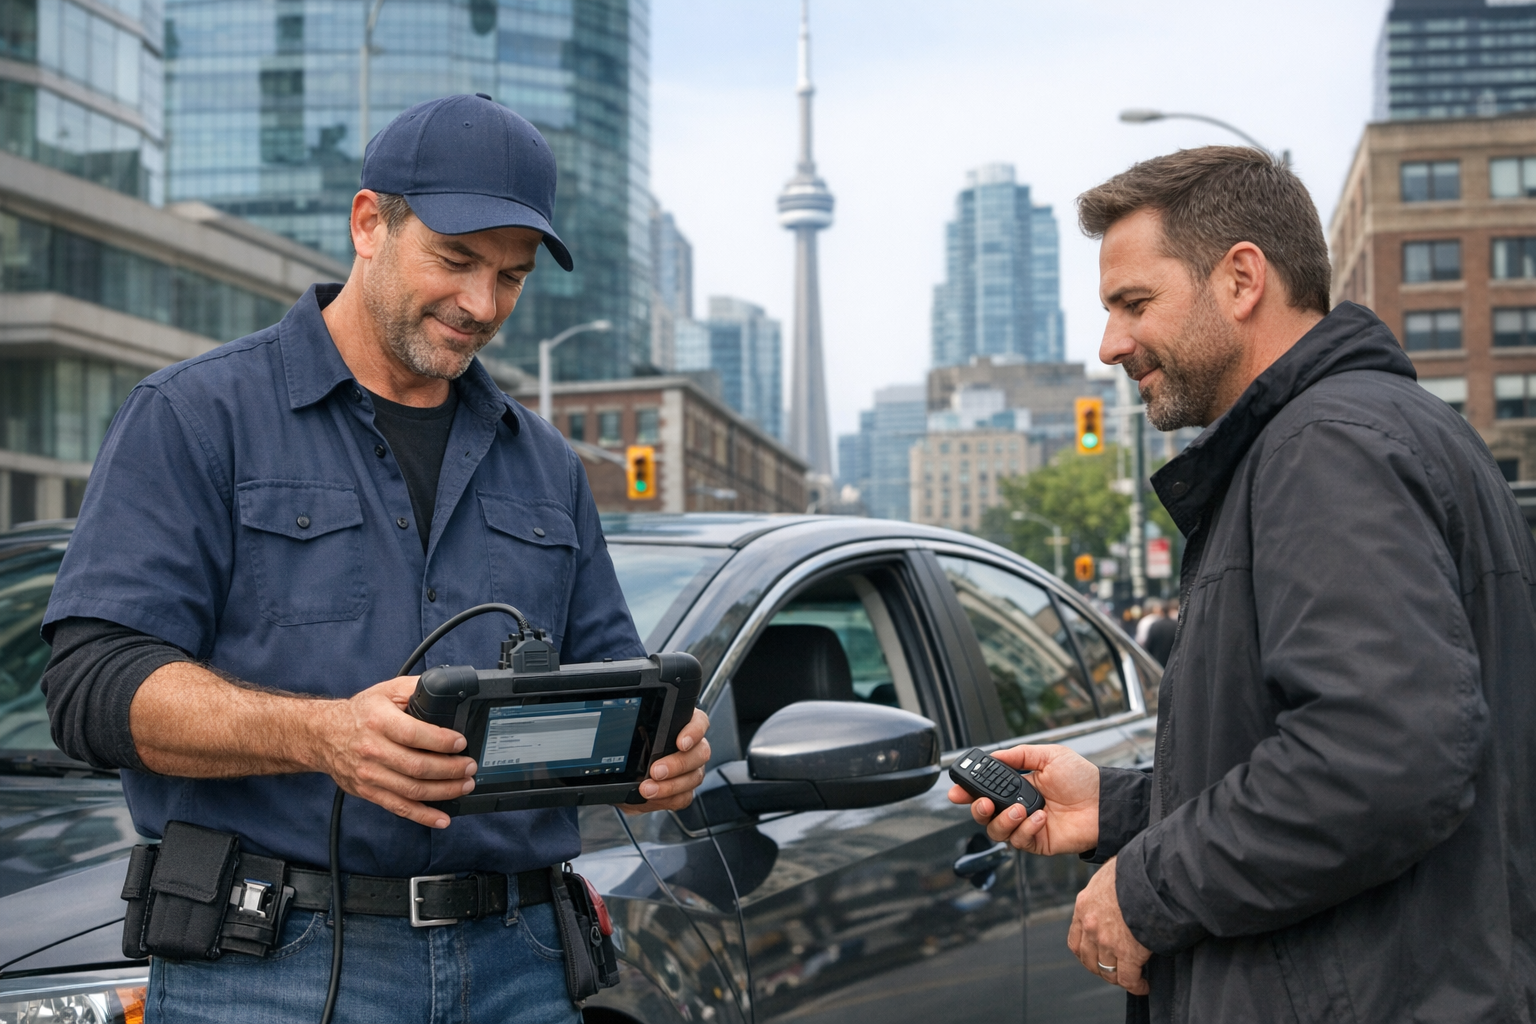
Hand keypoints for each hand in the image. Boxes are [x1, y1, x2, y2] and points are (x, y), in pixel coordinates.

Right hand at [315, 676, 476, 829]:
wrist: (323, 735)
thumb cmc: (360, 713)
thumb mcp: (387, 691)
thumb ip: (415, 688)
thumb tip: (446, 689)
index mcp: (379, 722)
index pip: (414, 735)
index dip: (442, 741)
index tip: (461, 743)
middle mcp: (373, 750)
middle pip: (417, 767)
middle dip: (451, 770)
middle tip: (470, 767)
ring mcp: (370, 774)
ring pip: (412, 790)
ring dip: (444, 792)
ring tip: (465, 786)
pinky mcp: (369, 792)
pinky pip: (399, 807)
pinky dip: (423, 816)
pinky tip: (442, 818)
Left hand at [621, 708, 710, 814]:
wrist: (621, 780)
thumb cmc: (628, 755)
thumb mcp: (627, 741)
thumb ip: (632, 738)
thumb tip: (624, 743)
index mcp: (680, 726)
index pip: (699, 722)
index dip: (694, 731)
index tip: (681, 743)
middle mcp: (691, 747)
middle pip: (700, 752)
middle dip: (678, 764)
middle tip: (656, 770)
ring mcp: (691, 770)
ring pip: (695, 777)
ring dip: (670, 785)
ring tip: (647, 789)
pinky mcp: (686, 791)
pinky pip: (685, 796)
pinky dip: (668, 798)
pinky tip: (653, 797)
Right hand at [946, 743, 1100, 854]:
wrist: (1105, 802)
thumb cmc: (1083, 778)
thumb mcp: (1049, 755)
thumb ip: (1019, 755)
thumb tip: (993, 756)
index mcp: (1019, 786)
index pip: (986, 790)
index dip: (968, 792)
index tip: (957, 791)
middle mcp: (1019, 807)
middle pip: (984, 815)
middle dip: (977, 810)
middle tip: (983, 803)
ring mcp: (1027, 826)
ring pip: (997, 831)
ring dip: (1003, 820)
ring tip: (1020, 809)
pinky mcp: (1038, 842)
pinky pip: (1019, 841)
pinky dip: (1026, 829)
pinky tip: (1041, 818)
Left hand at [1068, 857, 1150, 994]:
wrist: (1150, 875)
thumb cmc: (1134, 869)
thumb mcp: (1108, 875)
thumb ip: (1105, 890)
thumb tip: (1115, 891)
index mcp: (1084, 907)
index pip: (1075, 941)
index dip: (1086, 954)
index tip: (1097, 958)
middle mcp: (1090, 927)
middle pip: (1089, 960)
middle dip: (1101, 969)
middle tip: (1115, 971)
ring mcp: (1108, 942)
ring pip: (1108, 972)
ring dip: (1119, 978)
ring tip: (1131, 979)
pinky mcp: (1129, 953)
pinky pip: (1129, 979)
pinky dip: (1136, 986)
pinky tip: (1143, 985)